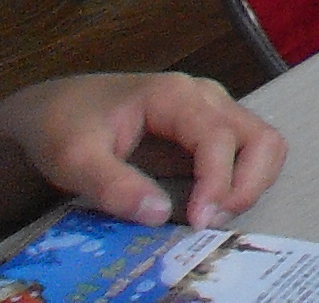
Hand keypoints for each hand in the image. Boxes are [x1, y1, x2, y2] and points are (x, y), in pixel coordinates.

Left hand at [0, 72, 285, 242]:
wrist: (56, 108)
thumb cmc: (63, 126)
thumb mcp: (73, 159)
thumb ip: (114, 186)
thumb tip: (160, 215)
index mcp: (174, 96)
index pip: (218, 136)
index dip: (216, 181)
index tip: (197, 222)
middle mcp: (205, 98)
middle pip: (260, 137)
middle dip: (247, 184)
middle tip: (210, 222)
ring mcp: (212, 112)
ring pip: (263, 144)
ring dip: (249, 185)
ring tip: (210, 217)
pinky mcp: (210, 131)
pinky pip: (247, 154)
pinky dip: (241, 183)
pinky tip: (208, 206)